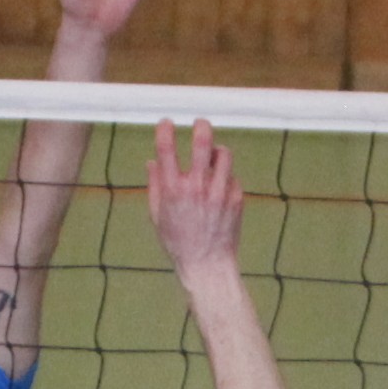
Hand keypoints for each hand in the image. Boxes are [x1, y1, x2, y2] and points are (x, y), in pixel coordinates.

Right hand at [146, 118, 241, 277]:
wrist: (207, 265)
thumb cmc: (179, 242)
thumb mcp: (158, 216)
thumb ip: (155, 185)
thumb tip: (151, 161)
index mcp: (173, 190)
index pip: (166, 148)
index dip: (164, 129)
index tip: (166, 123)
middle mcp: (196, 188)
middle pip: (202, 141)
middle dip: (201, 126)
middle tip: (200, 124)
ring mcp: (219, 192)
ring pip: (224, 154)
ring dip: (217, 152)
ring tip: (213, 158)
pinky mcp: (235, 199)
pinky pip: (232, 177)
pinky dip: (226, 180)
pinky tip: (220, 191)